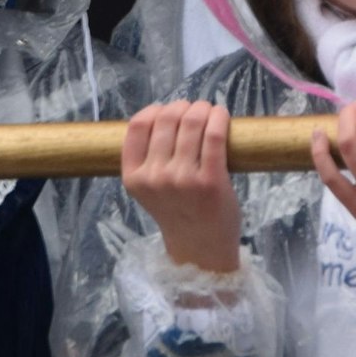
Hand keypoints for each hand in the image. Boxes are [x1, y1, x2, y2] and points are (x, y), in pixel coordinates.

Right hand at [121, 100, 241, 275]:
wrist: (201, 250)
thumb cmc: (178, 213)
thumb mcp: (149, 189)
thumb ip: (148, 158)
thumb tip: (165, 114)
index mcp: (134, 178)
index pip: (137, 126)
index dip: (155, 110)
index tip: (167, 111)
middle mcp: (155, 177)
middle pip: (167, 119)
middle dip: (183, 106)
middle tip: (194, 110)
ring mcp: (183, 179)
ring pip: (191, 122)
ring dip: (203, 108)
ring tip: (210, 112)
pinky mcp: (211, 180)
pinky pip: (214, 135)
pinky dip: (219, 118)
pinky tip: (221, 116)